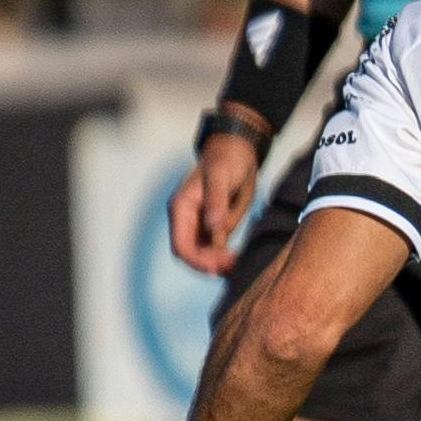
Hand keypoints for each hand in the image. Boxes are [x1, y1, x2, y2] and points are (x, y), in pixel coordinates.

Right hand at [170, 133, 260, 276]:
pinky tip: (239, 260)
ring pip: (202, 253)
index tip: (217, 268)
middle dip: (208, 265)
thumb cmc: (226, 160)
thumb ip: (216, 201)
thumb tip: (213, 225)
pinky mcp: (212, 225)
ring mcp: (198, 223)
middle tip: (234, 269)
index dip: (196, 260)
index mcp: (181, 208)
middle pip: (189, 253)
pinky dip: (223, 256)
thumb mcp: (221, 176)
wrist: (236, 152)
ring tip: (239, 266)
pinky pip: (214, 247)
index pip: (181, 244)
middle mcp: (186, 219)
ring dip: (217, 263)